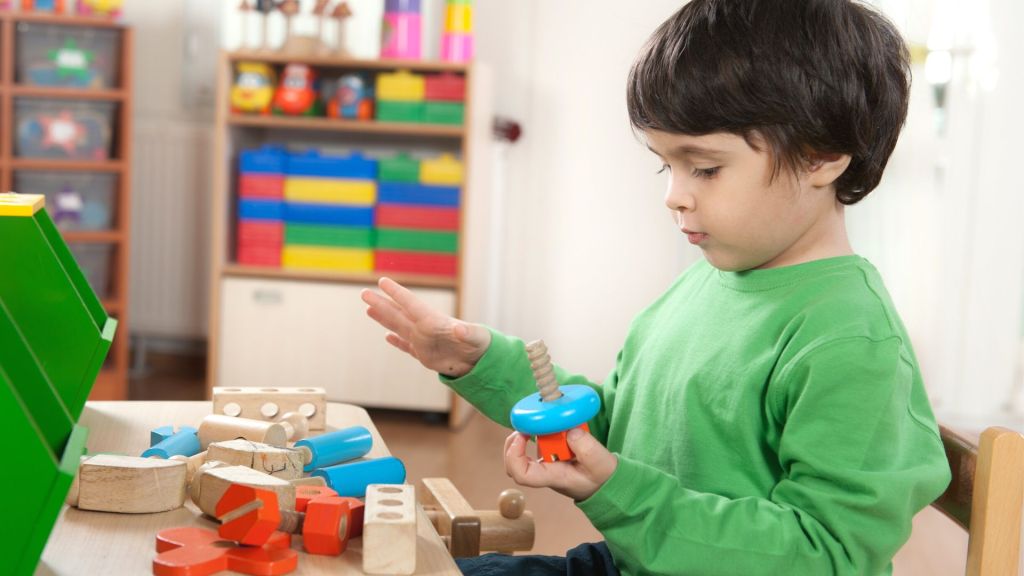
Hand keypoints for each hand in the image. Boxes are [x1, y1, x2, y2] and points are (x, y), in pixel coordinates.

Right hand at [361, 277, 490, 377]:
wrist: (482, 362)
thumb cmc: (481, 345)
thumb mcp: (475, 337)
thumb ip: (467, 333)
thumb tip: (461, 330)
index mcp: (433, 321)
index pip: (411, 304)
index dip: (396, 293)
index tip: (383, 281)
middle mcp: (425, 329)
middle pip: (398, 313)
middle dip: (382, 303)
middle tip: (364, 293)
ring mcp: (424, 342)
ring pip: (398, 327)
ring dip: (383, 318)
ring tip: (368, 308)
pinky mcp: (426, 356)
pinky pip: (407, 347)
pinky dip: (397, 342)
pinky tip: (387, 337)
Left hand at [504, 428, 617, 501]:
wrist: (606, 481)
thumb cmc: (601, 477)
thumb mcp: (599, 463)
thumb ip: (586, 447)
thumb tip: (568, 430)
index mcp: (552, 477)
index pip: (522, 474)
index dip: (514, 455)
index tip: (522, 435)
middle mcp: (544, 471)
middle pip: (514, 462)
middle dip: (515, 440)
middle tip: (526, 423)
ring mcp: (545, 463)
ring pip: (523, 449)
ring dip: (530, 431)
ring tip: (547, 420)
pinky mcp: (551, 454)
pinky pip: (538, 441)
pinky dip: (541, 429)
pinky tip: (554, 423)